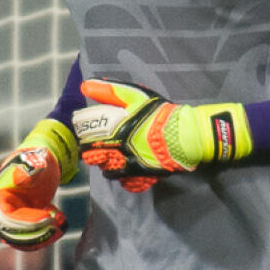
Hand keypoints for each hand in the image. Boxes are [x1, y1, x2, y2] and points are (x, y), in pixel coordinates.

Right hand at [0, 146, 65, 250]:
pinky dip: (43, 238)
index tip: (49, 217)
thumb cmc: (37, 161)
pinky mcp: (18, 228)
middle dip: (38, 232)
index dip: (28, 222)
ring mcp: (6, 222)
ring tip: (61, 224)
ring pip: (21, 241)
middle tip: (58, 223)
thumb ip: (29, 169)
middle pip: (14, 234)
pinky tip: (58, 226)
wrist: (40, 166)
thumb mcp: (36, 162)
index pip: (8, 219)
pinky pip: (28, 241)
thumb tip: (22, 177)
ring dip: (42, 237)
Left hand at [73, 79, 251, 191]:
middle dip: (94, 154)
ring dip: (106, 165)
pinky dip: (123, 177)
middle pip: (95, 161)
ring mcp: (130, 169)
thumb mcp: (134, 96)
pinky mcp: (142, 177)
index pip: (88, 144)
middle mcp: (118, 155)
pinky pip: (126, 183)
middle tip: (97, 147)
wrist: (184, 134)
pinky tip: (125, 168)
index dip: (84, 141)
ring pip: (108, 173)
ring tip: (110, 156)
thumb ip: (109, 91)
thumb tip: (85, 85)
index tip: (86, 137)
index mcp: (113, 135)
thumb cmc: (157, 113)